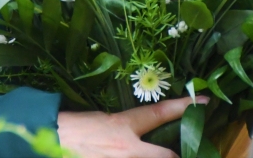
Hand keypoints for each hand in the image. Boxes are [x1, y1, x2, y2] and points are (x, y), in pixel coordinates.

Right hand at [57, 96, 208, 157]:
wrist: (49, 141)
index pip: (159, 114)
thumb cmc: (73, 129)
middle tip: (179, 152)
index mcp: (123, 127)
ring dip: (155, 155)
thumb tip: (141, 132)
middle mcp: (128, 150)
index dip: (183, 107)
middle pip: (167, 156)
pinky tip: (122, 154)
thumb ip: (126, 127)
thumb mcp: (103, 120)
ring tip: (147, 150)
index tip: (203, 101)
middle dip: (176, 156)